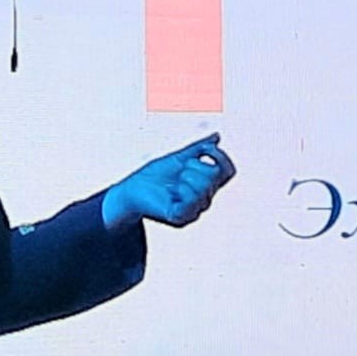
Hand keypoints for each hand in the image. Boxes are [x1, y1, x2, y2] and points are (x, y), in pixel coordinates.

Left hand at [102, 134, 235, 229]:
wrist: (129, 191)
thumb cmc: (151, 177)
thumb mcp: (177, 158)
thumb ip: (197, 149)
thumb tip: (216, 137)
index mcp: (204, 186)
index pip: (228, 171)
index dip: (221, 157)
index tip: (204, 149)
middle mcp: (202, 200)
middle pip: (214, 177)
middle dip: (194, 166)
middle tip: (178, 171)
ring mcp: (192, 211)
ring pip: (204, 189)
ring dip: (185, 178)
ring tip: (172, 183)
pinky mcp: (180, 217)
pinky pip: (191, 202)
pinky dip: (181, 191)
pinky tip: (171, 192)